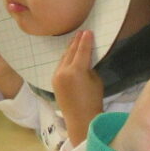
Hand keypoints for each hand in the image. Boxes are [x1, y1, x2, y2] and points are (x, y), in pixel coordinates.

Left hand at [51, 29, 104, 145]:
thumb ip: (89, 68)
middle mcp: (63, 71)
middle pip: (71, 52)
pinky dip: (65, 58)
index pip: (82, 51)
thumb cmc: (93, 100)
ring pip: (63, 58)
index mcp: (76, 70)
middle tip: (81, 32)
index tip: (88, 31)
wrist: (80, 119)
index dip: (86, 40)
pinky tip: (68, 54)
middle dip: (76, 42)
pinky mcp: (54, 81)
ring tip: (75, 40)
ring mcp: (56, 76)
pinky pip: (60, 65)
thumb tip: (84, 61)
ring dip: (69, 49)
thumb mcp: (95, 80)